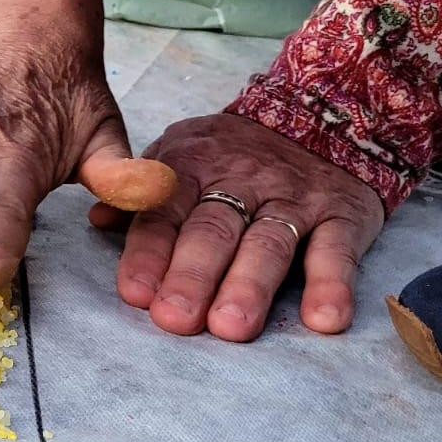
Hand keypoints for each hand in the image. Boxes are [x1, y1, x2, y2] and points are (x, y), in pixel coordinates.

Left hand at [91, 114, 384, 341]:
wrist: (326, 115)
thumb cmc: (236, 153)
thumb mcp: (183, 154)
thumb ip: (144, 194)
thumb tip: (97, 220)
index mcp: (193, 167)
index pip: (164, 213)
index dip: (148, 254)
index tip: (135, 294)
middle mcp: (242, 181)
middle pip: (213, 231)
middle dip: (191, 276)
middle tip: (175, 319)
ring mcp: (294, 198)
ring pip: (268, 243)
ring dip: (249, 286)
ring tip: (232, 327)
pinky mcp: (344, 215)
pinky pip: (337, 251)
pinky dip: (332, 286)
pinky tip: (323, 319)